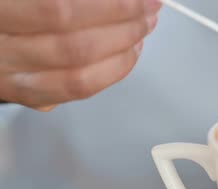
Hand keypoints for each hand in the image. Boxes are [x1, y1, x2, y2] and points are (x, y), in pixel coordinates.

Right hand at [0, 0, 160, 110]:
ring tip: (143, 27)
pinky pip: (77, 93)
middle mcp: (2, 52)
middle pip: (76, 48)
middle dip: (124, 28)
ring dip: (124, 53)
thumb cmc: (12, 5)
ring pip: (80, 78)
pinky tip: (129, 51)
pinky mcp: (28, 95)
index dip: (112, 7)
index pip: (59, 12)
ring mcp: (13, 79)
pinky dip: (112, 72)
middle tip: (149, 10)